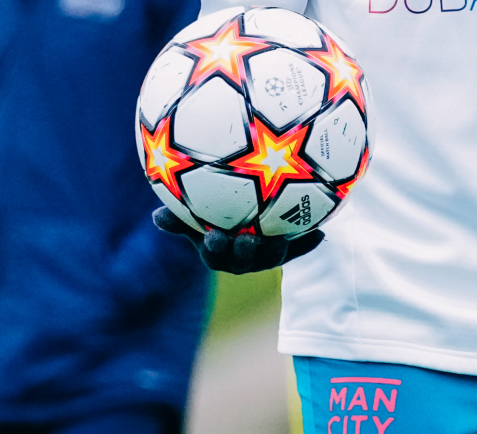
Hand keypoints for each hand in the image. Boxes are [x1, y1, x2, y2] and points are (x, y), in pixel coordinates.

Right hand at [152, 207, 324, 273]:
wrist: (238, 218)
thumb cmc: (207, 215)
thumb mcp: (191, 215)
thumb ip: (177, 217)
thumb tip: (156, 218)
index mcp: (217, 255)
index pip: (214, 255)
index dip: (215, 248)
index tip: (215, 236)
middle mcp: (241, 261)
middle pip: (244, 261)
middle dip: (246, 253)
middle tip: (249, 238)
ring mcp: (264, 257)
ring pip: (272, 257)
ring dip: (279, 249)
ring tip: (284, 237)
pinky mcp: (286, 250)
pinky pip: (297, 248)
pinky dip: (307, 242)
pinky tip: (321, 231)